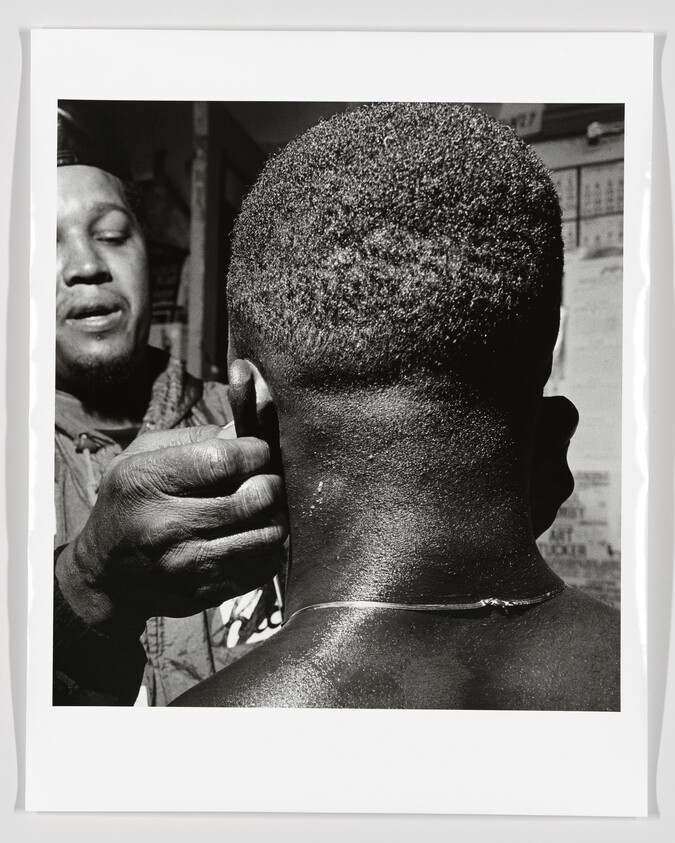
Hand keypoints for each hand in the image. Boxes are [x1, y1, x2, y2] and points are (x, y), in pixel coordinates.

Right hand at [55, 426, 286, 635]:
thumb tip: (248, 425)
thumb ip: (199, 436)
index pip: (224, 460)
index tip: (258, 451)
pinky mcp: (207, 592)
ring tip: (262, 507)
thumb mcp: (145, 456)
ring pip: (267, 534)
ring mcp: (187, 565)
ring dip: (275, 515)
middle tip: (265, 478)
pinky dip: (267, 548)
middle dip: (272, 482)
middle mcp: (164, 526)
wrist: (105, 575)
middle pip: (254, 497)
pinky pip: (262, 566)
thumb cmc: (131, 501)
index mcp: (145, 481)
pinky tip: (251, 536)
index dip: (255, 451)